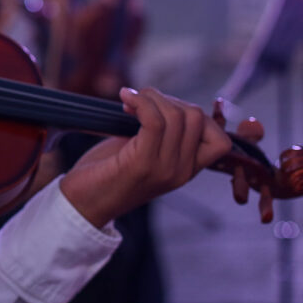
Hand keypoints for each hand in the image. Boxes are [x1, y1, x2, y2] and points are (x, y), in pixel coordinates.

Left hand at [60, 87, 232, 227]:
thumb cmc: (105, 172)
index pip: (220, 140)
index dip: (197, 115)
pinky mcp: (142, 164)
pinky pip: (155, 121)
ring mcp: (165, 169)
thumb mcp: (141, 151)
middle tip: (139, 102)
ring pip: (177, 116)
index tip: (165, 108)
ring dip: (151, 97)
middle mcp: (181, 172)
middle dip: (168, 99)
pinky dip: (141, 102)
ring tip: (129, 100)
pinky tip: (125, 98)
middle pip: (197, 118)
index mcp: (186, 170)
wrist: (82, 204)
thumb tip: (162, 99)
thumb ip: (160, 132)